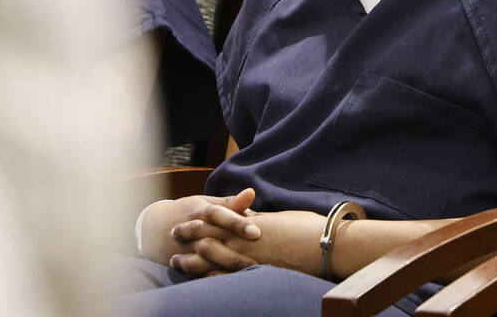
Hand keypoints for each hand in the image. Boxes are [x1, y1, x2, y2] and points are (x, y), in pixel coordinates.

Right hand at [140, 188, 257, 266]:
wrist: (152, 228)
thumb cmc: (187, 211)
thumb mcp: (205, 203)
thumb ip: (230, 202)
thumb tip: (252, 192)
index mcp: (199, 212)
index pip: (219, 216)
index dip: (237, 223)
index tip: (256, 232)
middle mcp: (192, 230)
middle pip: (214, 238)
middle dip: (235, 247)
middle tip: (259, 255)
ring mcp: (185, 248)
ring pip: (205, 257)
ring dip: (225, 263)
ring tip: (246, 268)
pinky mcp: (181, 262)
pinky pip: (197, 270)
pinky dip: (212, 274)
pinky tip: (230, 277)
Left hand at [170, 210, 324, 278]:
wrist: (324, 245)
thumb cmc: (306, 228)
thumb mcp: (278, 218)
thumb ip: (259, 219)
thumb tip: (249, 216)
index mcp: (249, 223)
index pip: (216, 220)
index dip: (198, 221)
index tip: (185, 222)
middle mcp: (244, 240)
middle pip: (207, 238)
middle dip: (188, 238)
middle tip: (172, 238)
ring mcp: (248, 259)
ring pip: (210, 260)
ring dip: (191, 260)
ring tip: (176, 261)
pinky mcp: (255, 274)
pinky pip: (225, 278)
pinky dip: (208, 278)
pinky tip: (198, 280)